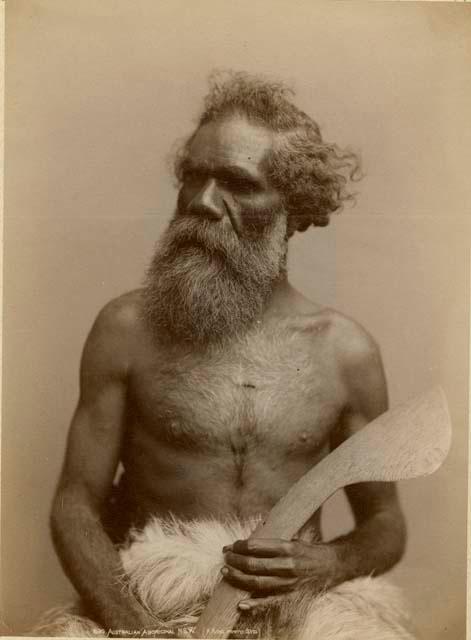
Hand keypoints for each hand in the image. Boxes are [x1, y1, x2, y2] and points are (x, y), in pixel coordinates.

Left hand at [221, 537, 337, 612]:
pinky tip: (241, 604)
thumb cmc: (309, 550)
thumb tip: (251, 537)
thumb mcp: (293, 539)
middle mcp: (287, 565)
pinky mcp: (291, 597)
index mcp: (288, 547)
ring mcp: (289, 583)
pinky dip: (254, 605)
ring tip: (225, 571)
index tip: (231, 545)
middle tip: (225, 556)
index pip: (257, 546)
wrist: (333, 565)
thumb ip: (274, 539)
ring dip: (238, 578)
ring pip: (257, 583)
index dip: (240, 546)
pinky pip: (270, 602)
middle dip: (235, 560)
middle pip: (254, 565)